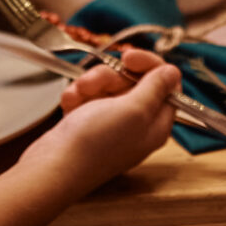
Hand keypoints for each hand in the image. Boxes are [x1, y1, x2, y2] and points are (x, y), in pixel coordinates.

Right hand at [15, 48, 180, 195]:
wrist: (52, 167)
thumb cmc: (95, 143)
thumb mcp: (134, 110)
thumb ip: (156, 88)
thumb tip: (174, 72)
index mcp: (156, 124)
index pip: (166, 84)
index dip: (149, 66)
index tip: (129, 58)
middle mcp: (137, 124)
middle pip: (134, 80)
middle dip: (111, 76)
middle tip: (95, 83)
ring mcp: (111, 124)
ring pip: (107, 85)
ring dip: (90, 84)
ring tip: (79, 95)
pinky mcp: (88, 123)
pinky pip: (87, 96)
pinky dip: (77, 96)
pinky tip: (69, 106)